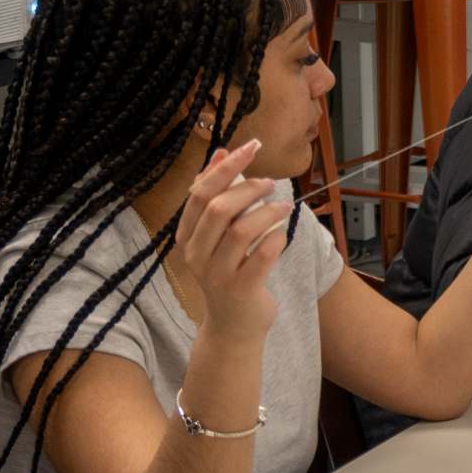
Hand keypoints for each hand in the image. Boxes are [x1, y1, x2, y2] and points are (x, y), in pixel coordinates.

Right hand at [175, 140, 286, 340]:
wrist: (232, 326)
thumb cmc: (230, 270)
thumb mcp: (218, 234)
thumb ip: (218, 196)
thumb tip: (221, 152)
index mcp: (187, 236)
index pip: (200, 194)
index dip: (225, 167)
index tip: (251, 146)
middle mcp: (196, 254)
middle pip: (218, 209)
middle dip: (248, 188)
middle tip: (271, 183)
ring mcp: (216, 274)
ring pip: (241, 231)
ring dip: (268, 212)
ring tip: (284, 207)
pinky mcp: (240, 290)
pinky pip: (263, 256)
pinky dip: (276, 239)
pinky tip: (282, 234)